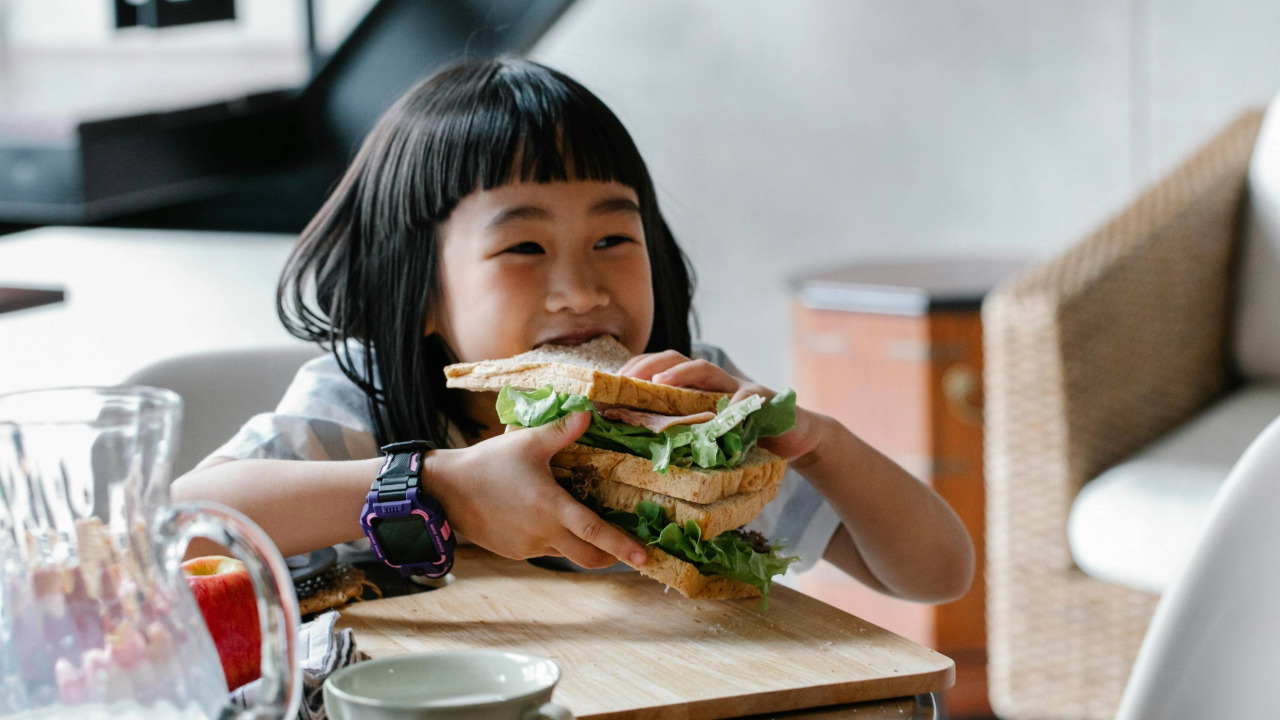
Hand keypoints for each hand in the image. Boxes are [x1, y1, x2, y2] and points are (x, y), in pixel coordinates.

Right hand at [424, 412, 646, 568]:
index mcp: (551, 507)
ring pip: (566, 554)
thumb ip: (562, 431)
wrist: (447, 490)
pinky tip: (547, 520)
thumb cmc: (489, 463)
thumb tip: (590, 414)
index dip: (621, 545)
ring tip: (584, 526)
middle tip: (626, 550)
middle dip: (610, 557)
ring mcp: (529, 546)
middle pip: (587, 557)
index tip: (643, 556)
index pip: (594, 532)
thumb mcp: (527, 442)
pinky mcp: (516, 552)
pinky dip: (555, 541)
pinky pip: (545, 550)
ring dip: (580, 545)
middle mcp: (543, 533)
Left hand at [618, 349, 826, 462]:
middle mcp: (712, 382)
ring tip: (660, 384)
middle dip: (648, 365)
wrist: (793, 436)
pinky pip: (746, 400)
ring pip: (706, 370)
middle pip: (676, 360)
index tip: (608, 384)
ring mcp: (737, 386)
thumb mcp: (705, 437)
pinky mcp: (763, 399)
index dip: (633, 372)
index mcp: (694, 388)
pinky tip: (723, 415)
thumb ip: (680, 436)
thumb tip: (633, 451)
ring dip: (681, 373)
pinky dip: (734, 407)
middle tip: (626, 379)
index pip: (658, 369)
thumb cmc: (743, 439)